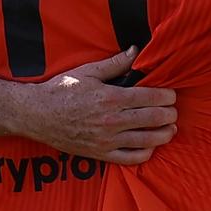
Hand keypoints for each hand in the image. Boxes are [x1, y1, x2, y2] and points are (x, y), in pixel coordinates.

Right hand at [14, 47, 177, 164]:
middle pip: (153, 119)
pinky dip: (145, 154)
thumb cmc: (62, 90)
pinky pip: (130, 159)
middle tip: (174, 111)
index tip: (172, 95)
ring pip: (146, 140)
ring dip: (164, 135)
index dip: (167, 96)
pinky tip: (150, 146)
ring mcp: (106, 140)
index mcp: (111, 98)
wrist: (37, 114)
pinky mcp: (99, 154)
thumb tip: (137, 51)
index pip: (151, 98)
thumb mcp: (89, 71)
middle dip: (169, 115)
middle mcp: (111, 121)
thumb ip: (116, 63)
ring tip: (170, 129)